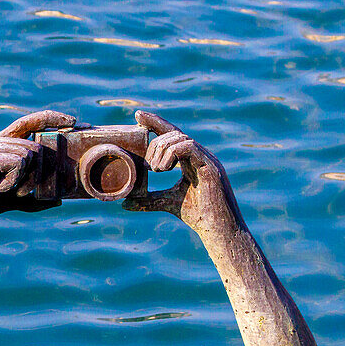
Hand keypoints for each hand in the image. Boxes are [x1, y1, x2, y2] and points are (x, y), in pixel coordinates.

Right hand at [0, 109, 75, 228]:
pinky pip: (21, 163)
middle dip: (39, 172)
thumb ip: (35, 198)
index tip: (75, 121)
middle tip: (19, 190)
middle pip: (38, 146)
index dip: (53, 118)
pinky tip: (0, 188)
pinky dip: (16, 181)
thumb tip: (59, 200)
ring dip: (26, 179)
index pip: (32, 121)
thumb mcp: (15, 200)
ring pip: (31, 154)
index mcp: (5, 145)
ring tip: (6, 190)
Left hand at [124, 110, 239, 232]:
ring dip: (162, 150)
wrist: (219, 230)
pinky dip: (172, 154)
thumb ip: (148, 200)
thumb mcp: (167, 203)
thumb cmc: (198, 216)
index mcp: (190, 159)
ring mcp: (207, 159)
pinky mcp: (211, 166)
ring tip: (156, 170)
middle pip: (173, 133)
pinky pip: (189, 146)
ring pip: (180, 137)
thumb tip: (125, 203)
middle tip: (149, 165)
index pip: (172, 134)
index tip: (137, 115)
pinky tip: (164, 169)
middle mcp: (199, 155)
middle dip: (155, 144)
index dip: (155, 122)